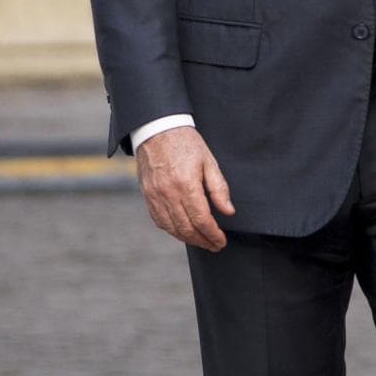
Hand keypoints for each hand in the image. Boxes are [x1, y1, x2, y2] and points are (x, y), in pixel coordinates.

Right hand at [137, 125, 235, 250]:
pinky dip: (172, 230)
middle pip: (186, 228)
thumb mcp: (209, 162)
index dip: (213, 234)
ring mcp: (155, 196)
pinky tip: (183, 232)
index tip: (221, 241)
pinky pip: (159, 220)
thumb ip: (219, 189)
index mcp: (186, 184)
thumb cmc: (186, 143)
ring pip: (172, 228)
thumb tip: (228, 212)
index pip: (201, 219)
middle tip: (214, 245)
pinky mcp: (147, 196)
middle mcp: (168, 193)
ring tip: (202, 241)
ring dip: (188, 239)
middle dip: (203, 241)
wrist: (157, 130)